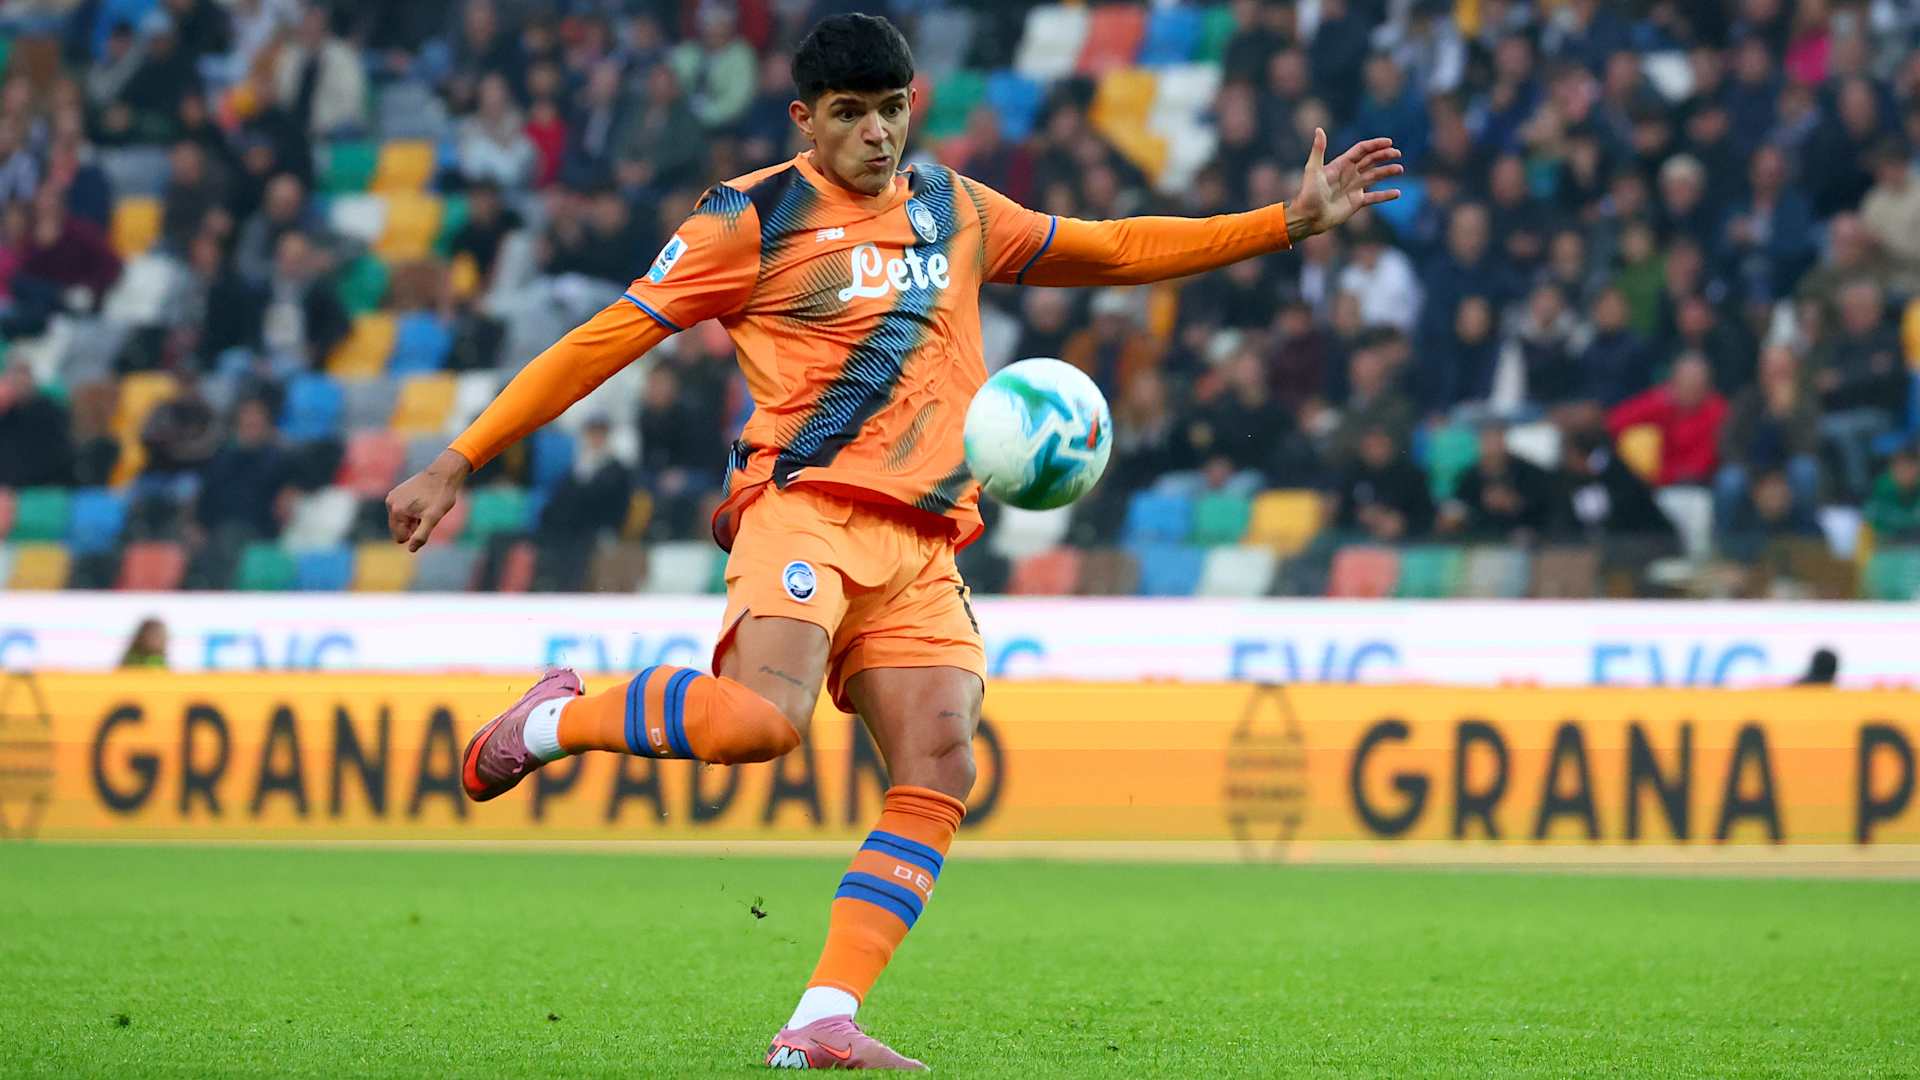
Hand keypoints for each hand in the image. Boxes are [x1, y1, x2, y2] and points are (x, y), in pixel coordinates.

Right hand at [386, 450, 470, 551]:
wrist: (443, 474)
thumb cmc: (440, 496)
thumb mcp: (433, 518)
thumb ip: (421, 535)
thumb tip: (411, 549)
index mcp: (397, 510)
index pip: (400, 537)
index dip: (414, 534)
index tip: (425, 522)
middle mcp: (390, 503)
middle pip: (398, 529)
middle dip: (412, 527)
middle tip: (426, 515)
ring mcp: (392, 496)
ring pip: (400, 520)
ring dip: (412, 519)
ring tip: (424, 507)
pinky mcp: (396, 492)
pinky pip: (400, 510)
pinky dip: (410, 511)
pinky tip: (422, 502)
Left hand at [1288, 129, 1402, 240]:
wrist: (1308, 217)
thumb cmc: (1308, 193)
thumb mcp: (1313, 170)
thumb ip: (1318, 150)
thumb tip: (1319, 129)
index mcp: (1341, 164)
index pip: (1361, 150)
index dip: (1375, 145)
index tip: (1389, 142)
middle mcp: (1349, 174)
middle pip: (1370, 160)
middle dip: (1384, 155)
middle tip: (1397, 153)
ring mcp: (1354, 188)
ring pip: (1375, 176)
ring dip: (1388, 172)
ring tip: (1400, 169)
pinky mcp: (1356, 202)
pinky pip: (1374, 197)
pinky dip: (1385, 195)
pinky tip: (1397, 193)